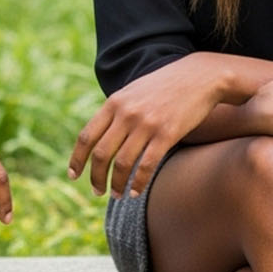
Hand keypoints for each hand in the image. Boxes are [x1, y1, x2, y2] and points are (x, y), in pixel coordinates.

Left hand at [69, 53, 224, 197]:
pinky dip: (138, 182)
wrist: (199, 76)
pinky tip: (136, 192)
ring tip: (117, 195)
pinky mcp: (167, 134)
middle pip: (101, 154)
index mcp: (114, 103)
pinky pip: (147, 165)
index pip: (86, 136)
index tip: (73, 175)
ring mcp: (146, 124)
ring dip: (116, 184)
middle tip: (97, 192)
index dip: (77, 159)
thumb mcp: (133, 92)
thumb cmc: (164, 87)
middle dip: (96, 177)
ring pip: (122, 163)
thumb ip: (116, 111)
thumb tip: (102, 135)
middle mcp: (126, 114)